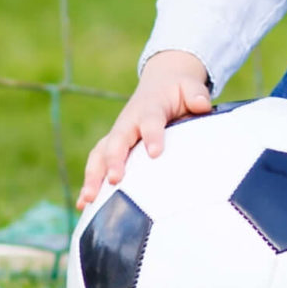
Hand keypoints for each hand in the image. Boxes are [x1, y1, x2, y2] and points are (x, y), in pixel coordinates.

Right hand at [77, 50, 213, 207]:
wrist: (160, 82)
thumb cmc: (177, 90)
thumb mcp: (190, 86)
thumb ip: (196, 94)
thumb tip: (202, 105)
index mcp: (149, 108)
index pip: (150, 121)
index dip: (152, 135)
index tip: (155, 153)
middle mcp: (128, 122)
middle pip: (117, 140)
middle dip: (114, 160)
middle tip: (115, 179)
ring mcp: (117, 134)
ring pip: (100, 154)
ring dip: (93, 175)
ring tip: (89, 199)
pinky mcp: (112, 147)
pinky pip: (97, 164)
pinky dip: (90, 183)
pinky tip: (84, 205)